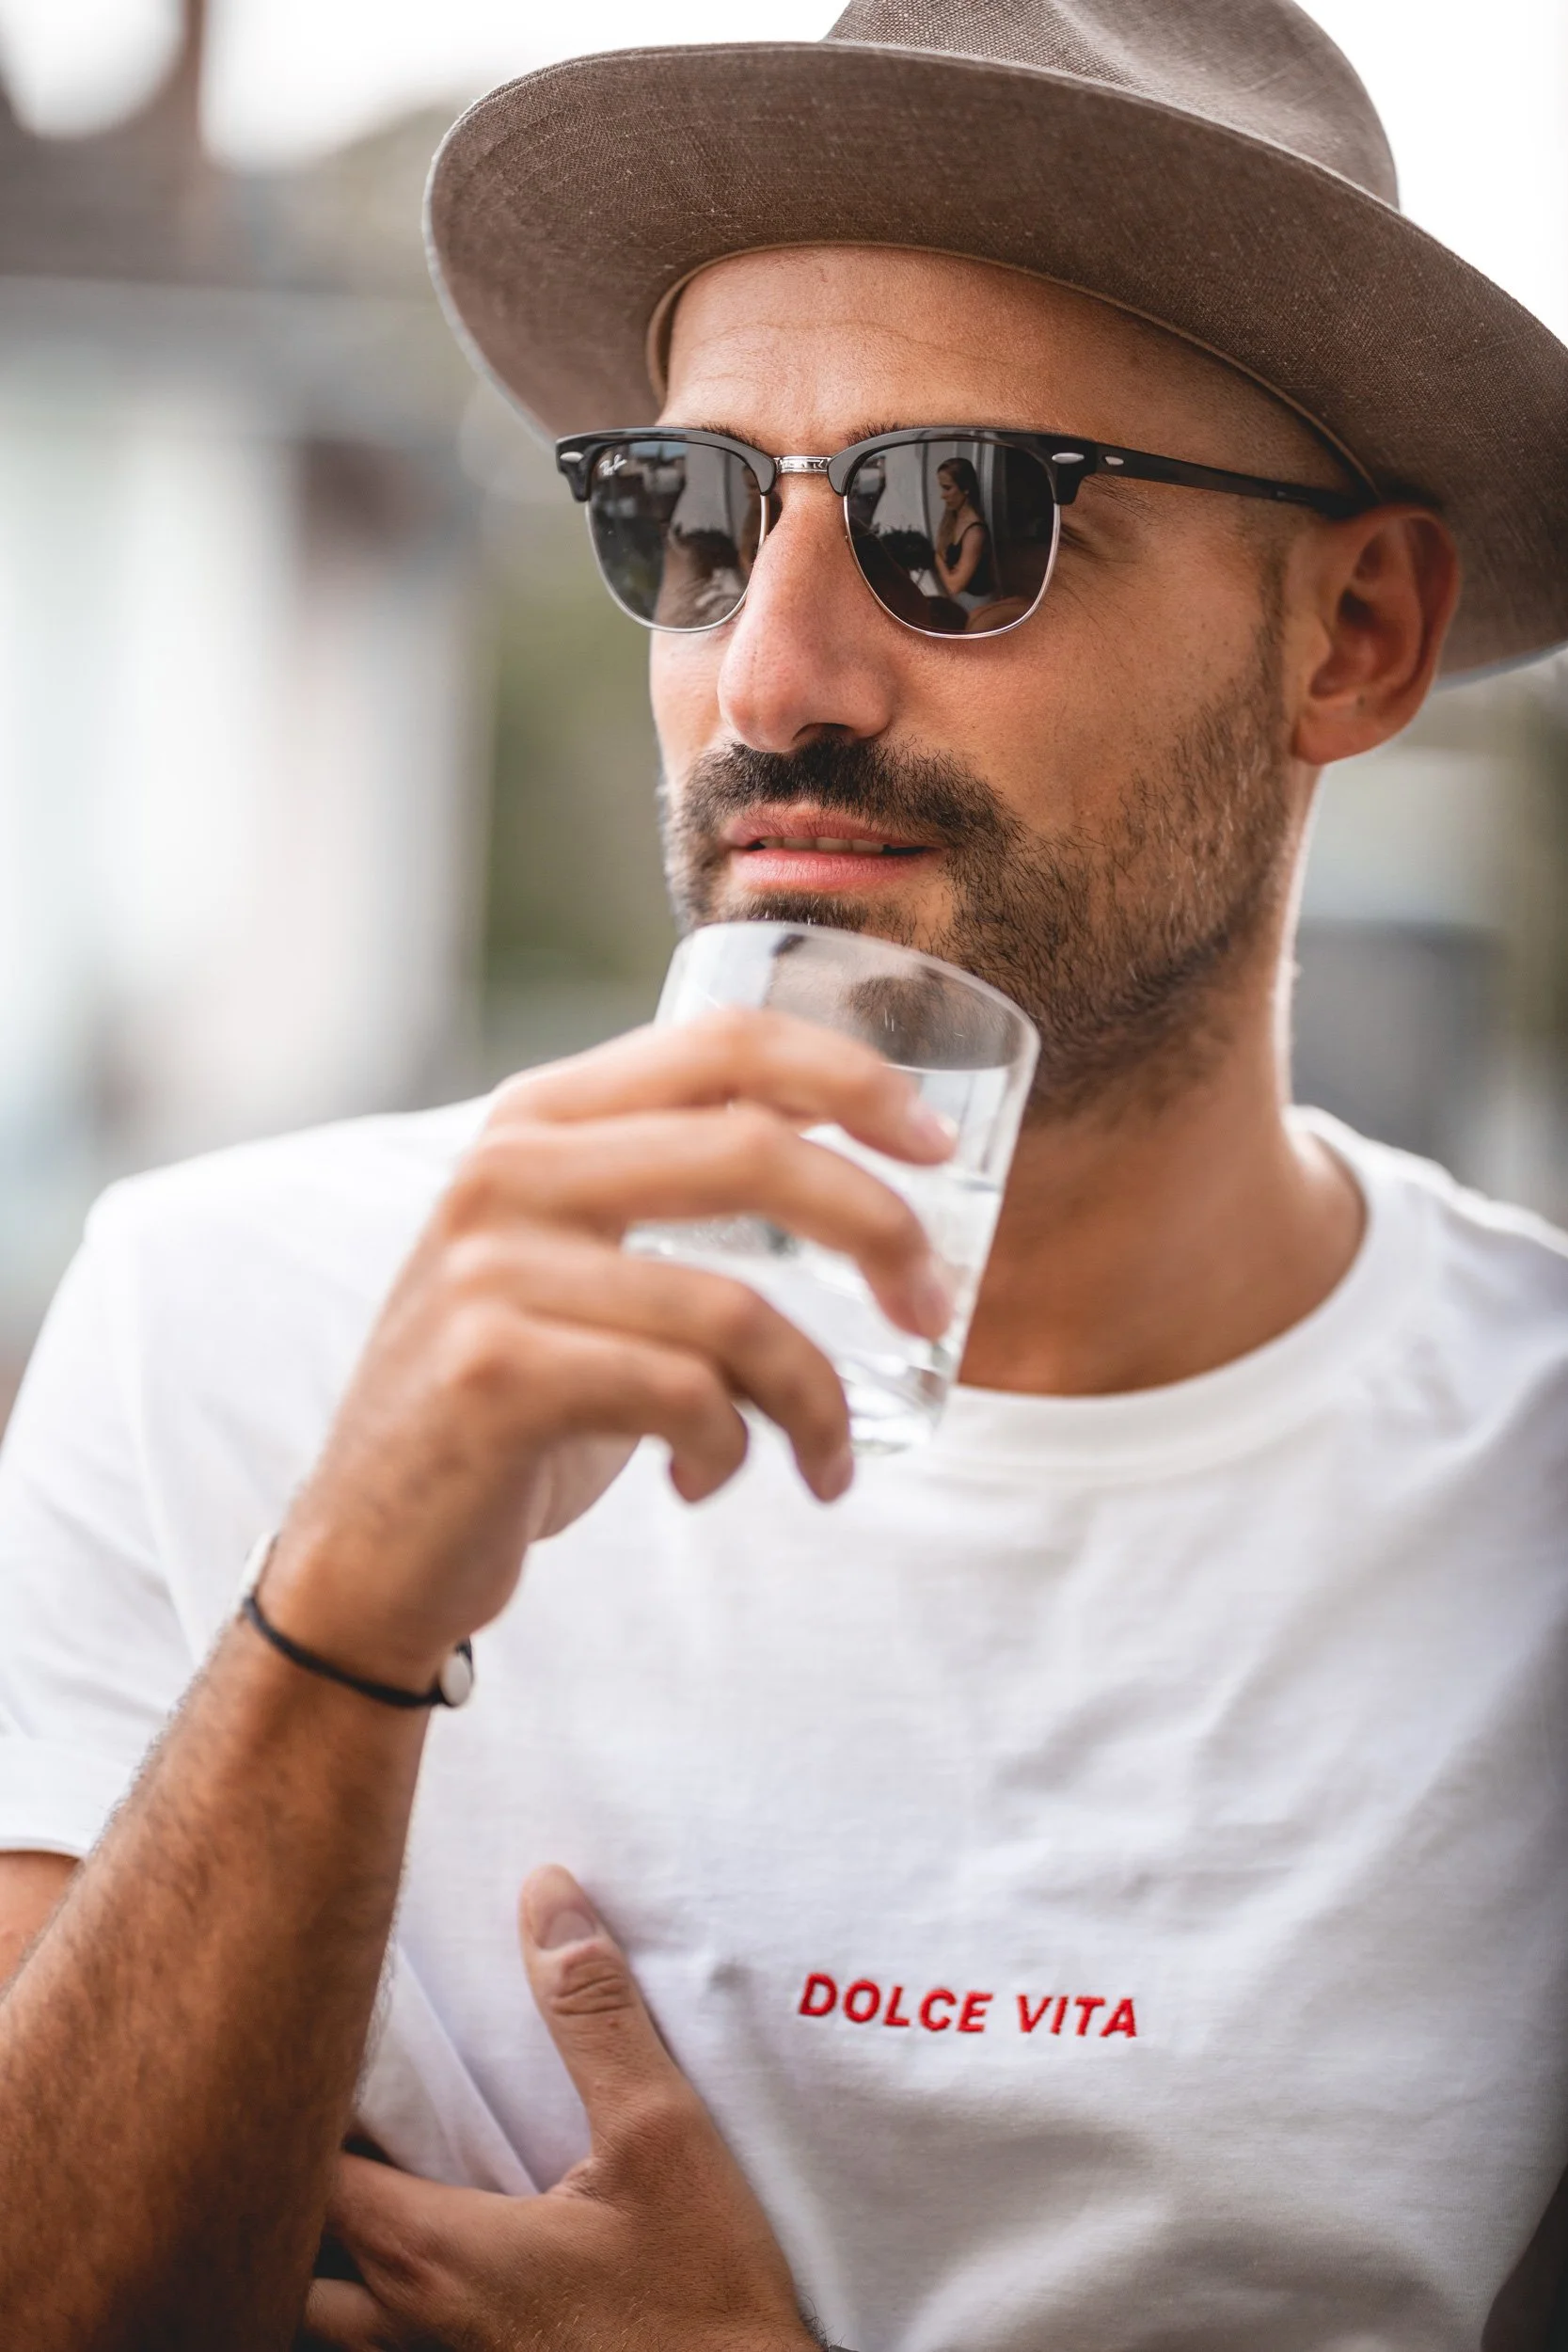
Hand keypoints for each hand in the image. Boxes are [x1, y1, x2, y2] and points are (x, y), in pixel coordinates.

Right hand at [266, 1008, 953, 1684]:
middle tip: (935, 1310)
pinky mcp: (495, 1375)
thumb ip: (665, 1188)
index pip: (723, 1043)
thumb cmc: (514, 1401)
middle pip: (755, 1152)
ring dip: (817, 1400)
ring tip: (826, 1458)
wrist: (371, 1546)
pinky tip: (706, 1480)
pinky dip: (732, 1450)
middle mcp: (507, 1172)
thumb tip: (860, 1163)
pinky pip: (686, 1395)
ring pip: (737, 1310)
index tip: (938, 1150)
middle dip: (881, 1231)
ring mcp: (491, 1271)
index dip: (851, 1078)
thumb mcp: (575, 1262)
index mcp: (536, 1119)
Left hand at [300, 1866, 820, 2351]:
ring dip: (337, 2246)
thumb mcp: (659, 2135)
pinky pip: (388, 2343)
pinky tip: (450, 2252)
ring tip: (388, 2173)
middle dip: (299, 2183)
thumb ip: (594, 2017)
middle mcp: (406, 2326)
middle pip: (294, 2252)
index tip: (323, 2034)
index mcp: (429, 2255)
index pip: (306, 2166)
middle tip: (344, 2107)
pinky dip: (383, 2296)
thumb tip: (546, 1899)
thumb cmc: (698, 2304)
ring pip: (330, 2314)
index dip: (302, 2097)